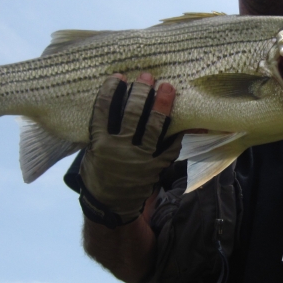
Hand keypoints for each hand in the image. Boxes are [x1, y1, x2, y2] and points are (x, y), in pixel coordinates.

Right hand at [78, 72, 181, 225]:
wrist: (111, 206)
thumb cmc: (98, 175)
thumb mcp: (91, 153)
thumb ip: (101, 132)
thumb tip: (113, 103)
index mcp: (100, 144)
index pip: (103, 111)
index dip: (110, 91)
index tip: (118, 77)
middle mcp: (120, 150)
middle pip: (132, 115)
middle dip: (141, 93)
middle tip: (148, 76)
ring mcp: (140, 159)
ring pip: (153, 127)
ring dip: (162, 105)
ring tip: (168, 88)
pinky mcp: (156, 167)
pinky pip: (172, 146)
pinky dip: (183, 132)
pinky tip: (191, 120)